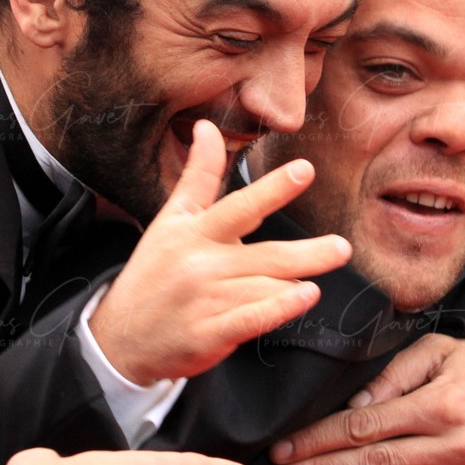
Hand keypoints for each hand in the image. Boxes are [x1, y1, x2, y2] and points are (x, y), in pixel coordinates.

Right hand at [91, 119, 351, 385]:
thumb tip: (207, 127)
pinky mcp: (211, 334)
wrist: (121, 338)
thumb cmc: (154, 273)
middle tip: (343, 247)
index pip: (239, 206)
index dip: (272, 188)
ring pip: (265, 287)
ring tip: (318, 277)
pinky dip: (279, 308)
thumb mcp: (170, 219)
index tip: (304, 169)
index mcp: (195, 232)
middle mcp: (203, 264)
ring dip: (294, 282)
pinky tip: (305, 296)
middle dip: (308, 252)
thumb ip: (197, 176)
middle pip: (266, 255)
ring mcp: (207, 302)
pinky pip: (253, 319)